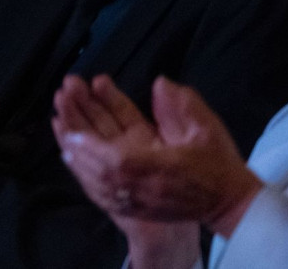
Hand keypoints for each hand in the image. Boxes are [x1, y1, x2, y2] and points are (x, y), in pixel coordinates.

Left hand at [53, 75, 260, 237]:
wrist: (228, 202)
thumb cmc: (217, 163)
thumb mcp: (207, 127)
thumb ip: (182, 104)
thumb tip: (159, 84)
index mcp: (156, 166)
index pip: (114, 159)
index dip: (89, 144)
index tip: (69, 126)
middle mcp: (139, 186)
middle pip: (96, 166)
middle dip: (76, 135)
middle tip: (59, 106)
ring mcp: (135, 199)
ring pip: (94, 179)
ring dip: (75, 153)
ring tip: (59, 124)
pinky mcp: (133, 204)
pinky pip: (100, 191)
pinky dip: (83, 172)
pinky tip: (70, 154)